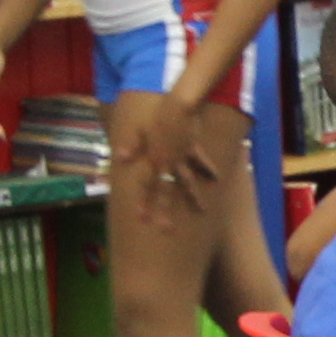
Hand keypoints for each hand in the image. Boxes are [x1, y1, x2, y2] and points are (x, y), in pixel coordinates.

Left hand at [110, 91, 214, 216]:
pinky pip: (202, 163)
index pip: (146, 186)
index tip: (142, 219)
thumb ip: (132, 146)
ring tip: (202, 211)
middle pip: (166, 192)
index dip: (144, 203)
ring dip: (194, 198)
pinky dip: (208, 170)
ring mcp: (183, 159)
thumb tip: (119, 157)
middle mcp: (168, 164)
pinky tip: (216, 180)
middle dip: (165, 211)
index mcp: (153, 161)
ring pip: (188, 182)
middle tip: (166, 229)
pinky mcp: (194, 150)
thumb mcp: (140, 131)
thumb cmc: (156, 116)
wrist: (178, 107)